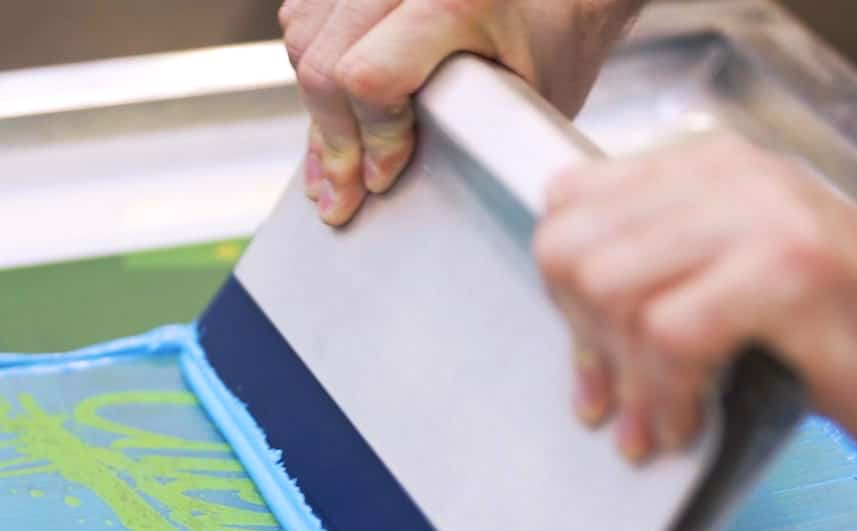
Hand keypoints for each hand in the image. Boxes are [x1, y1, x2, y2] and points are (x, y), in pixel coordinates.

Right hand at [280, 0, 640, 224]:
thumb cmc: (554, 39)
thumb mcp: (521, 98)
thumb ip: (449, 135)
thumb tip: (372, 182)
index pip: (368, 76)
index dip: (369, 139)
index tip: (379, 178)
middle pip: (322, 59)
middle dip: (332, 137)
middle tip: (344, 188)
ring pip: (303, 34)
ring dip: (314, 100)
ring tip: (335, 150)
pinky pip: (305, 12)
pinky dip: (311, 59)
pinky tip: (332, 99)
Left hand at [534, 133, 856, 459]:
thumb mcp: (740, 283)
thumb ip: (663, 284)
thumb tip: (582, 346)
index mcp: (710, 170)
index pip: (570, 205)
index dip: (565, 293)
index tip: (595, 354)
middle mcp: (731, 179)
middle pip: (574, 249)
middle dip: (584, 339)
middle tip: (621, 396)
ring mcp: (762, 219)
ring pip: (610, 287)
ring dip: (625, 375)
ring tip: (659, 421)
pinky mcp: (788, 272)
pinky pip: (668, 333)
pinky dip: (666, 394)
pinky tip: (692, 424)